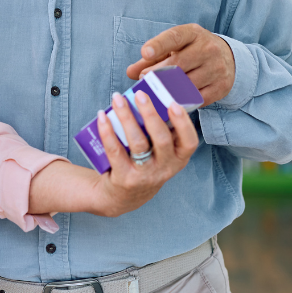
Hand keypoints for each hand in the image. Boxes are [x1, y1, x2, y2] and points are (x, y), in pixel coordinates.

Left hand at [88, 91, 198, 216]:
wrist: (121, 198)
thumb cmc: (144, 165)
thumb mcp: (160, 155)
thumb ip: (161, 132)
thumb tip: (152, 96)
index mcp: (178, 160)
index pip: (189, 142)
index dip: (183, 123)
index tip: (173, 103)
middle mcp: (164, 169)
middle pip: (161, 138)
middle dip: (150, 113)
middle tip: (140, 94)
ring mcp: (144, 175)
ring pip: (138, 142)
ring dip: (127, 117)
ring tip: (118, 99)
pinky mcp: (124, 178)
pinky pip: (115, 151)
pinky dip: (107, 131)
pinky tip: (102, 117)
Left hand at [126, 24, 232, 104]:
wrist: (228, 58)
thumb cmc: (193, 51)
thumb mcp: (175, 47)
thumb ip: (152, 59)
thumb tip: (130, 72)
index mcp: (193, 33)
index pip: (174, 37)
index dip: (159, 45)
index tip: (145, 53)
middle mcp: (207, 48)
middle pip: (178, 64)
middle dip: (158, 74)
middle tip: (144, 81)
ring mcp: (216, 67)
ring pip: (187, 84)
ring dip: (168, 91)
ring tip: (156, 93)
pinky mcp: (221, 86)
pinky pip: (198, 98)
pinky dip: (183, 101)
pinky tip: (173, 101)